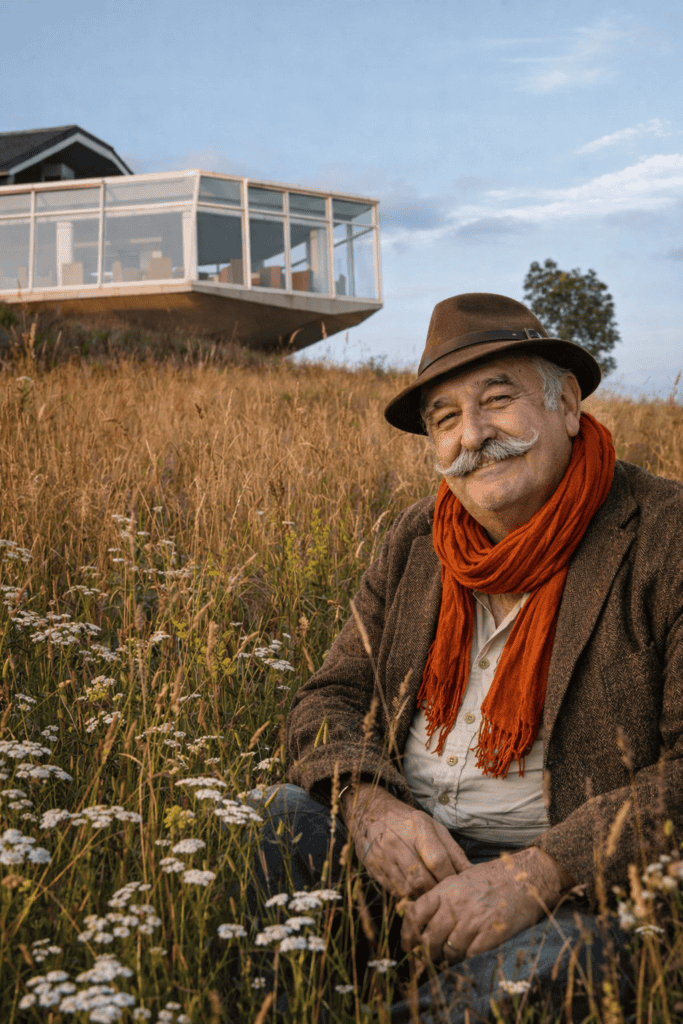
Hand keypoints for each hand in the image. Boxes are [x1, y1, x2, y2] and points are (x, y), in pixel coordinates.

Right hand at [340, 784, 470, 897]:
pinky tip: (414, 893)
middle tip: (446, 896)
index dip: (450, 878)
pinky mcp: (374, 869)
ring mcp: (383, 857)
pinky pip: (394, 892)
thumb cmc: (409, 822)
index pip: (438, 860)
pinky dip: (408, 896)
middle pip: (422, 880)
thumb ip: (452, 851)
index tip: (457, 886)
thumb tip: (472, 874)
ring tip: (431, 896)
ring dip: (423, 897)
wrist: (371, 813)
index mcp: (418, 828)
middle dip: (437, 892)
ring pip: (408, 890)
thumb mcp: (433, 827)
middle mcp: (398, 842)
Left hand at [401, 847, 571, 961]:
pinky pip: (470, 956)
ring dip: (448, 959)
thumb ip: (444, 897)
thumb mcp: (463, 879)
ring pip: (448, 951)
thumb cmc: (496, 877)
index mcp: (446, 889)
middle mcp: (456, 904)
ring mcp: (473, 920)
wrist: (529, 875)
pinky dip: (467, 960)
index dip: (408, 934)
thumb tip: (425, 918)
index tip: (408, 946)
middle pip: (429, 938)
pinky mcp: (491, 933)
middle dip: (427, 953)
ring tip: (451, 959)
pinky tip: (470, 957)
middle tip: (430, 960)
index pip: (415, 913)